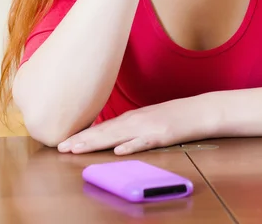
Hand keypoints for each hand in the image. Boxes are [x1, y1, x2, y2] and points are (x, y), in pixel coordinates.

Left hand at [56, 95, 214, 154]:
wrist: (200, 110)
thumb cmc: (175, 115)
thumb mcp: (149, 118)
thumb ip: (131, 126)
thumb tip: (112, 137)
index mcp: (133, 118)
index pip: (103, 127)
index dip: (82, 135)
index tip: (64, 142)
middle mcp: (137, 120)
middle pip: (105, 131)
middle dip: (82, 140)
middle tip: (60, 147)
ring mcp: (149, 126)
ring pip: (118, 135)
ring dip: (97, 142)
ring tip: (78, 148)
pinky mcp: (163, 134)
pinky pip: (144, 142)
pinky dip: (131, 146)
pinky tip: (118, 151)